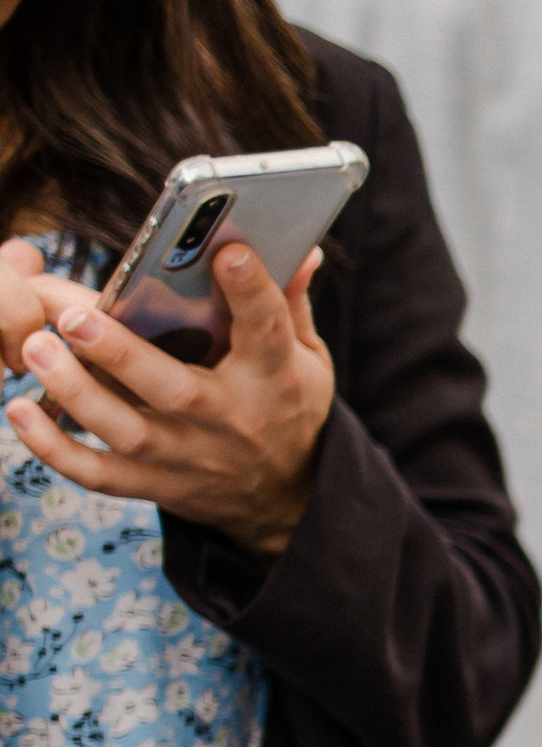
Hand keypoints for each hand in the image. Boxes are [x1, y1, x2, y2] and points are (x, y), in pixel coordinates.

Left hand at [1, 236, 334, 557]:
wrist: (290, 499)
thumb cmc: (288, 407)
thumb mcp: (309, 358)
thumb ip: (291, 303)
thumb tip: (301, 248)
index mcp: (275, 378)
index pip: (267, 331)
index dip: (251, 292)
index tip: (228, 252)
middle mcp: (232, 420)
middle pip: (175, 391)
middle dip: (121, 353)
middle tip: (74, 315)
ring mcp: (192, 458)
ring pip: (129, 433)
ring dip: (77, 394)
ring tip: (37, 349)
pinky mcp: (159, 486)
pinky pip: (101, 476)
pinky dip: (57, 451)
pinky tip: (22, 413)